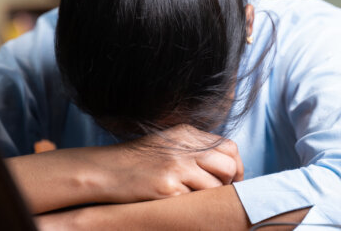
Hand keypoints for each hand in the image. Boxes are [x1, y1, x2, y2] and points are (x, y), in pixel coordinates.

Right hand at [90, 124, 244, 202]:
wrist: (105, 170)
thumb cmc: (136, 162)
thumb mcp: (167, 145)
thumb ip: (194, 149)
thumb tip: (226, 166)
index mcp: (187, 134)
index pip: (229, 147)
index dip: (236, 167)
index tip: (232, 181)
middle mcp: (185, 147)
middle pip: (228, 166)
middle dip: (228, 184)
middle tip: (217, 194)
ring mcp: (177, 166)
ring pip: (215, 186)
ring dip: (209, 197)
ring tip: (193, 199)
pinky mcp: (168, 186)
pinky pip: (195, 201)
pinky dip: (190, 205)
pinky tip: (176, 203)